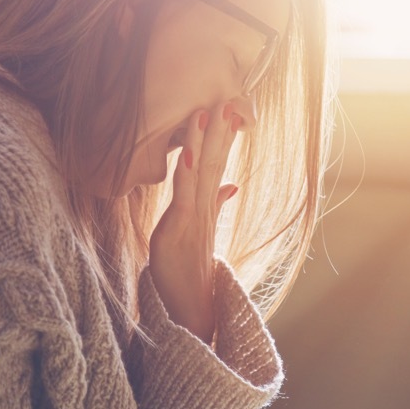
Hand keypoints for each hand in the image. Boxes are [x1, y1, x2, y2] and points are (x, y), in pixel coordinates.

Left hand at [149, 101, 244, 342]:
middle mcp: (204, 209)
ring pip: (203, 173)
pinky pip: (185, 197)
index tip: (230, 105)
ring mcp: (193, 219)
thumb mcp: (201, 233)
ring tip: (211, 110)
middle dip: (221, 130)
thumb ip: (215, 206)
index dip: (224, 135)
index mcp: (207, 207)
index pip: (218, 163)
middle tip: (230, 96)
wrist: (193, 312)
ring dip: (207, 141)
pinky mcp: (178, 231)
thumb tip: (230, 185)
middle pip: (216, 162)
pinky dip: (188, 174)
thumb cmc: (191, 275)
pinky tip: (190, 153)